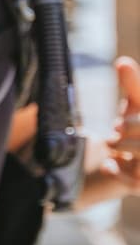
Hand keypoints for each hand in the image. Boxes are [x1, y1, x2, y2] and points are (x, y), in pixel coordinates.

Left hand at [106, 56, 139, 193]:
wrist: (119, 159)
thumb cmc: (135, 126)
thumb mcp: (135, 104)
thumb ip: (132, 84)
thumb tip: (122, 62)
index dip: (136, 123)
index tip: (119, 123)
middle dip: (129, 134)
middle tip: (113, 133)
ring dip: (123, 149)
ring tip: (110, 145)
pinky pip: (135, 182)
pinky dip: (118, 171)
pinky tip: (108, 165)